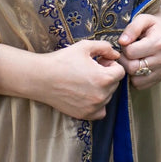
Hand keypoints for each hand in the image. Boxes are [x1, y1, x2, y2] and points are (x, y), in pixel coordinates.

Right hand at [0, 39, 124, 120]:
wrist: (41, 78)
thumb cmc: (62, 60)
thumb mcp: (84, 46)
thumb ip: (105, 47)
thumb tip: (116, 54)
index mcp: (104, 78)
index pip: (120, 71)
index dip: (111, 63)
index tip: (99, 61)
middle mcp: (101, 96)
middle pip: (115, 84)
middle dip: (106, 75)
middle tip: (91, 68)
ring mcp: (93, 107)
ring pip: (108, 97)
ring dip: (101, 88)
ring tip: (85, 80)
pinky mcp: (84, 115)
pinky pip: (100, 111)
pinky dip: (97, 104)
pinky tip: (86, 94)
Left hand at [118, 9, 160, 89]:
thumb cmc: (151, 26)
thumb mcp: (142, 19)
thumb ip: (132, 28)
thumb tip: (122, 42)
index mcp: (158, 43)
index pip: (131, 52)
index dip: (124, 47)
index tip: (126, 43)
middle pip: (132, 68)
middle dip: (124, 60)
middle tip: (126, 53)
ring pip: (135, 79)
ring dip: (129, 70)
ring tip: (131, 59)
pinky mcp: (160, 78)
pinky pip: (140, 85)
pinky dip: (134, 77)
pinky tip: (136, 66)